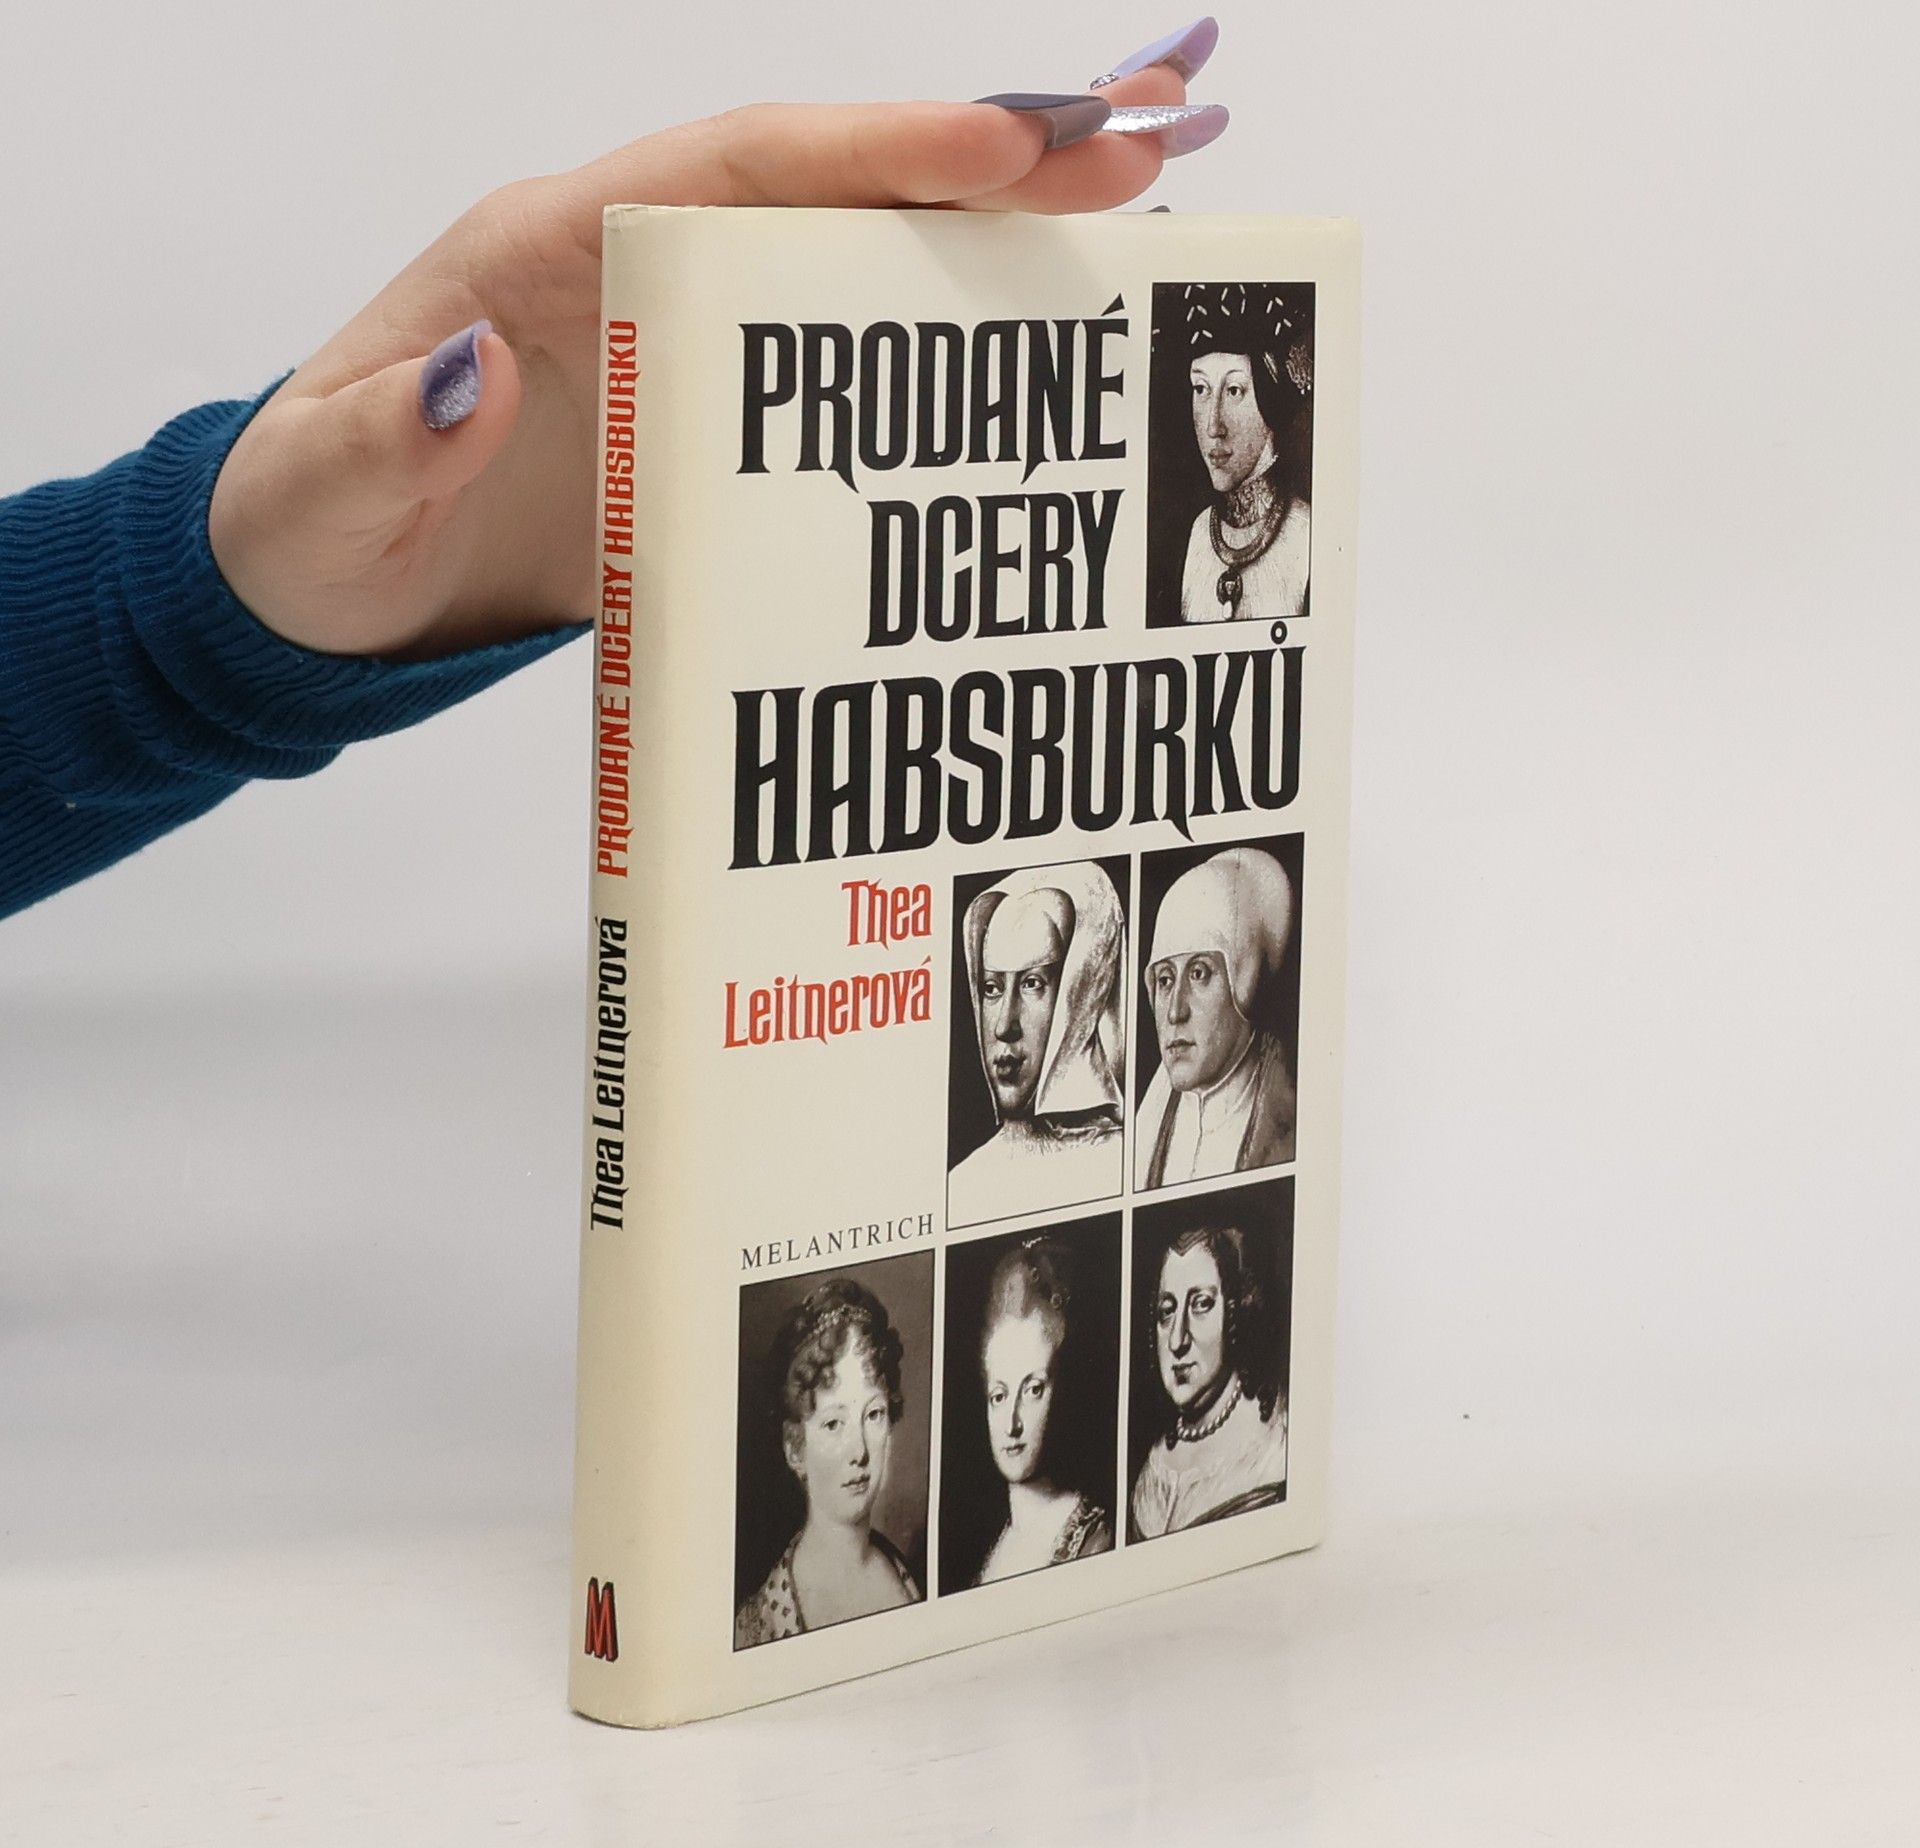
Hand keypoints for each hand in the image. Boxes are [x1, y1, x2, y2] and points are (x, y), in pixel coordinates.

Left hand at [206, 32, 1224, 661]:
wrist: (329, 590)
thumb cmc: (312, 531)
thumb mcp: (319, 496)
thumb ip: (388, 438)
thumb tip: (484, 374)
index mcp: (550, 247)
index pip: (742, 166)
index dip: (883, 151)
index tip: (1013, 144)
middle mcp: (645, 268)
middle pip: (845, 187)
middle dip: (1001, 154)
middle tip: (1158, 131)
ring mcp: (696, 345)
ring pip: (872, 260)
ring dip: (1013, 231)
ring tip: (1160, 201)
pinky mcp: (724, 425)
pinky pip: (861, 366)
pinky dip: (962, 341)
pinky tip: (1058, 342)